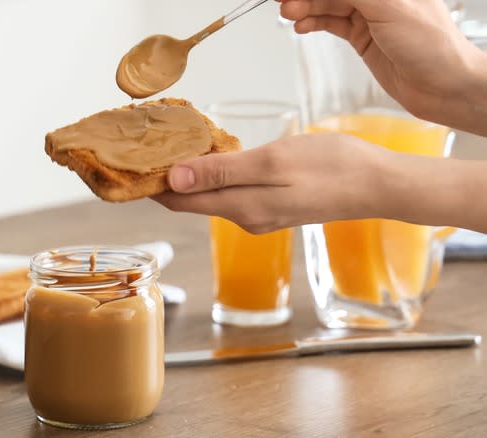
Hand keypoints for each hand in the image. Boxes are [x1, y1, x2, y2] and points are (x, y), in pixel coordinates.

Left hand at [153, 134, 396, 233]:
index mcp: (239, 208)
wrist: (377, 185)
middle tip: (146, 150)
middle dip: (166, 181)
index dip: (152, 186)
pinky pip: (232, 194)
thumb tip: (172, 179)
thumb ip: (220, 172)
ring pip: (211, 197)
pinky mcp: (273, 208)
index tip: (131, 165)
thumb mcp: (270, 163)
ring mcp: (259, 216)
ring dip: (190, 178)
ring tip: (172, 150)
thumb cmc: (330, 167)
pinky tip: (213, 159)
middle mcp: (244, 218)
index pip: (179, 203)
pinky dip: (215, 178)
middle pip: (191, 202)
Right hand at [279, 0, 486, 135]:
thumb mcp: (390, 7)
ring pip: (327, 5)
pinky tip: (300, 26)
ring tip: (288, 14)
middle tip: (283, 2)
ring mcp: (369, 15)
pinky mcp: (362, 37)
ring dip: (305, 8)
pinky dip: (313, 23)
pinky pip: (330, 23)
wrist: (444, 86)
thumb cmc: (433, 46)